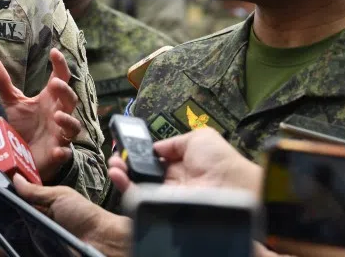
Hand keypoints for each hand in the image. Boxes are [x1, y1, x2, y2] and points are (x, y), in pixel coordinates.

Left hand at [0, 48, 81, 180]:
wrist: (20, 155)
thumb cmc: (22, 126)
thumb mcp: (11, 102)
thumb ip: (2, 82)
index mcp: (49, 99)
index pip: (60, 78)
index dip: (60, 65)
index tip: (54, 52)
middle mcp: (58, 114)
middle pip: (70, 99)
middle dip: (65, 91)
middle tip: (55, 83)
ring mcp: (59, 134)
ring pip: (73, 126)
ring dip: (68, 120)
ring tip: (57, 116)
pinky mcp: (56, 154)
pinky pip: (64, 153)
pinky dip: (62, 152)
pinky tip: (57, 151)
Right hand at [13, 173, 131, 256]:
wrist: (101, 241)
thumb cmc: (84, 215)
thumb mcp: (59, 196)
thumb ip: (36, 191)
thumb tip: (16, 178)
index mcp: (43, 209)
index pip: (19, 206)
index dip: (7, 204)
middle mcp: (40, 225)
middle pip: (15, 225)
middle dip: (5, 223)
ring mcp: (41, 241)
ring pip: (18, 240)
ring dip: (8, 238)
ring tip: (0, 239)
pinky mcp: (43, 252)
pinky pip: (25, 251)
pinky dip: (16, 250)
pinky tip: (7, 249)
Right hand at [108, 127, 262, 193]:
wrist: (231, 185)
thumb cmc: (221, 161)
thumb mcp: (199, 137)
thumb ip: (173, 141)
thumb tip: (155, 146)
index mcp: (181, 165)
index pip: (152, 160)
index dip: (138, 153)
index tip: (127, 146)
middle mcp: (172, 181)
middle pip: (141, 173)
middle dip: (125, 163)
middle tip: (117, 157)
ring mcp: (166, 195)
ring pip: (136, 185)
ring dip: (121, 173)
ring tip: (114, 165)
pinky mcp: (161, 206)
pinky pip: (138, 198)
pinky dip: (125, 187)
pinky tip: (118, 175)